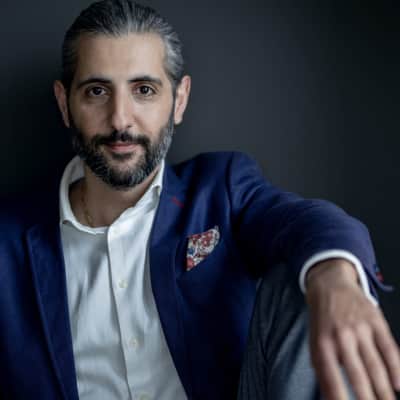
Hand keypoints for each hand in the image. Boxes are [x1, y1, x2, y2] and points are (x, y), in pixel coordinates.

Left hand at [305, 259, 399, 399]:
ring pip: (376, 365)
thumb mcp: (314, 340)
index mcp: (322, 343)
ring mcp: (360, 328)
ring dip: (384, 390)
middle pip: (358, 375)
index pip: (331, 377)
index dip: (338, 397)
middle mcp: (341, 335)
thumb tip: (329, 397)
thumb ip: (322, 368)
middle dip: (367, 399)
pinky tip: (399, 384)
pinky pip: (389, 347)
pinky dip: (396, 367)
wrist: (330, 284)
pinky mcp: (375, 320)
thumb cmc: (322, 318)